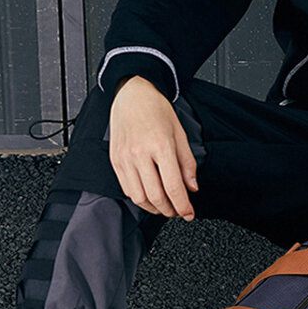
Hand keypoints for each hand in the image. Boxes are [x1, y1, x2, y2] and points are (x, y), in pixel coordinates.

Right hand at [109, 76, 198, 217]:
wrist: (132, 95)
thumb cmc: (157, 111)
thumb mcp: (180, 134)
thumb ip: (187, 163)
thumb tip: (192, 187)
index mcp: (161, 146)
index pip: (173, 186)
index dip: (183, 206)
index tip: (189, 213)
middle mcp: (140, 154)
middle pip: (156, 196)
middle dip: (169, 210)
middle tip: (178, 212)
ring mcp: (125, 158)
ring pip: (139, 197)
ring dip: (154, 208)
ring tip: (164, 206)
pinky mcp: (115, 160)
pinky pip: (126, 188)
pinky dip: (139, 198)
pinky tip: (149, 196)